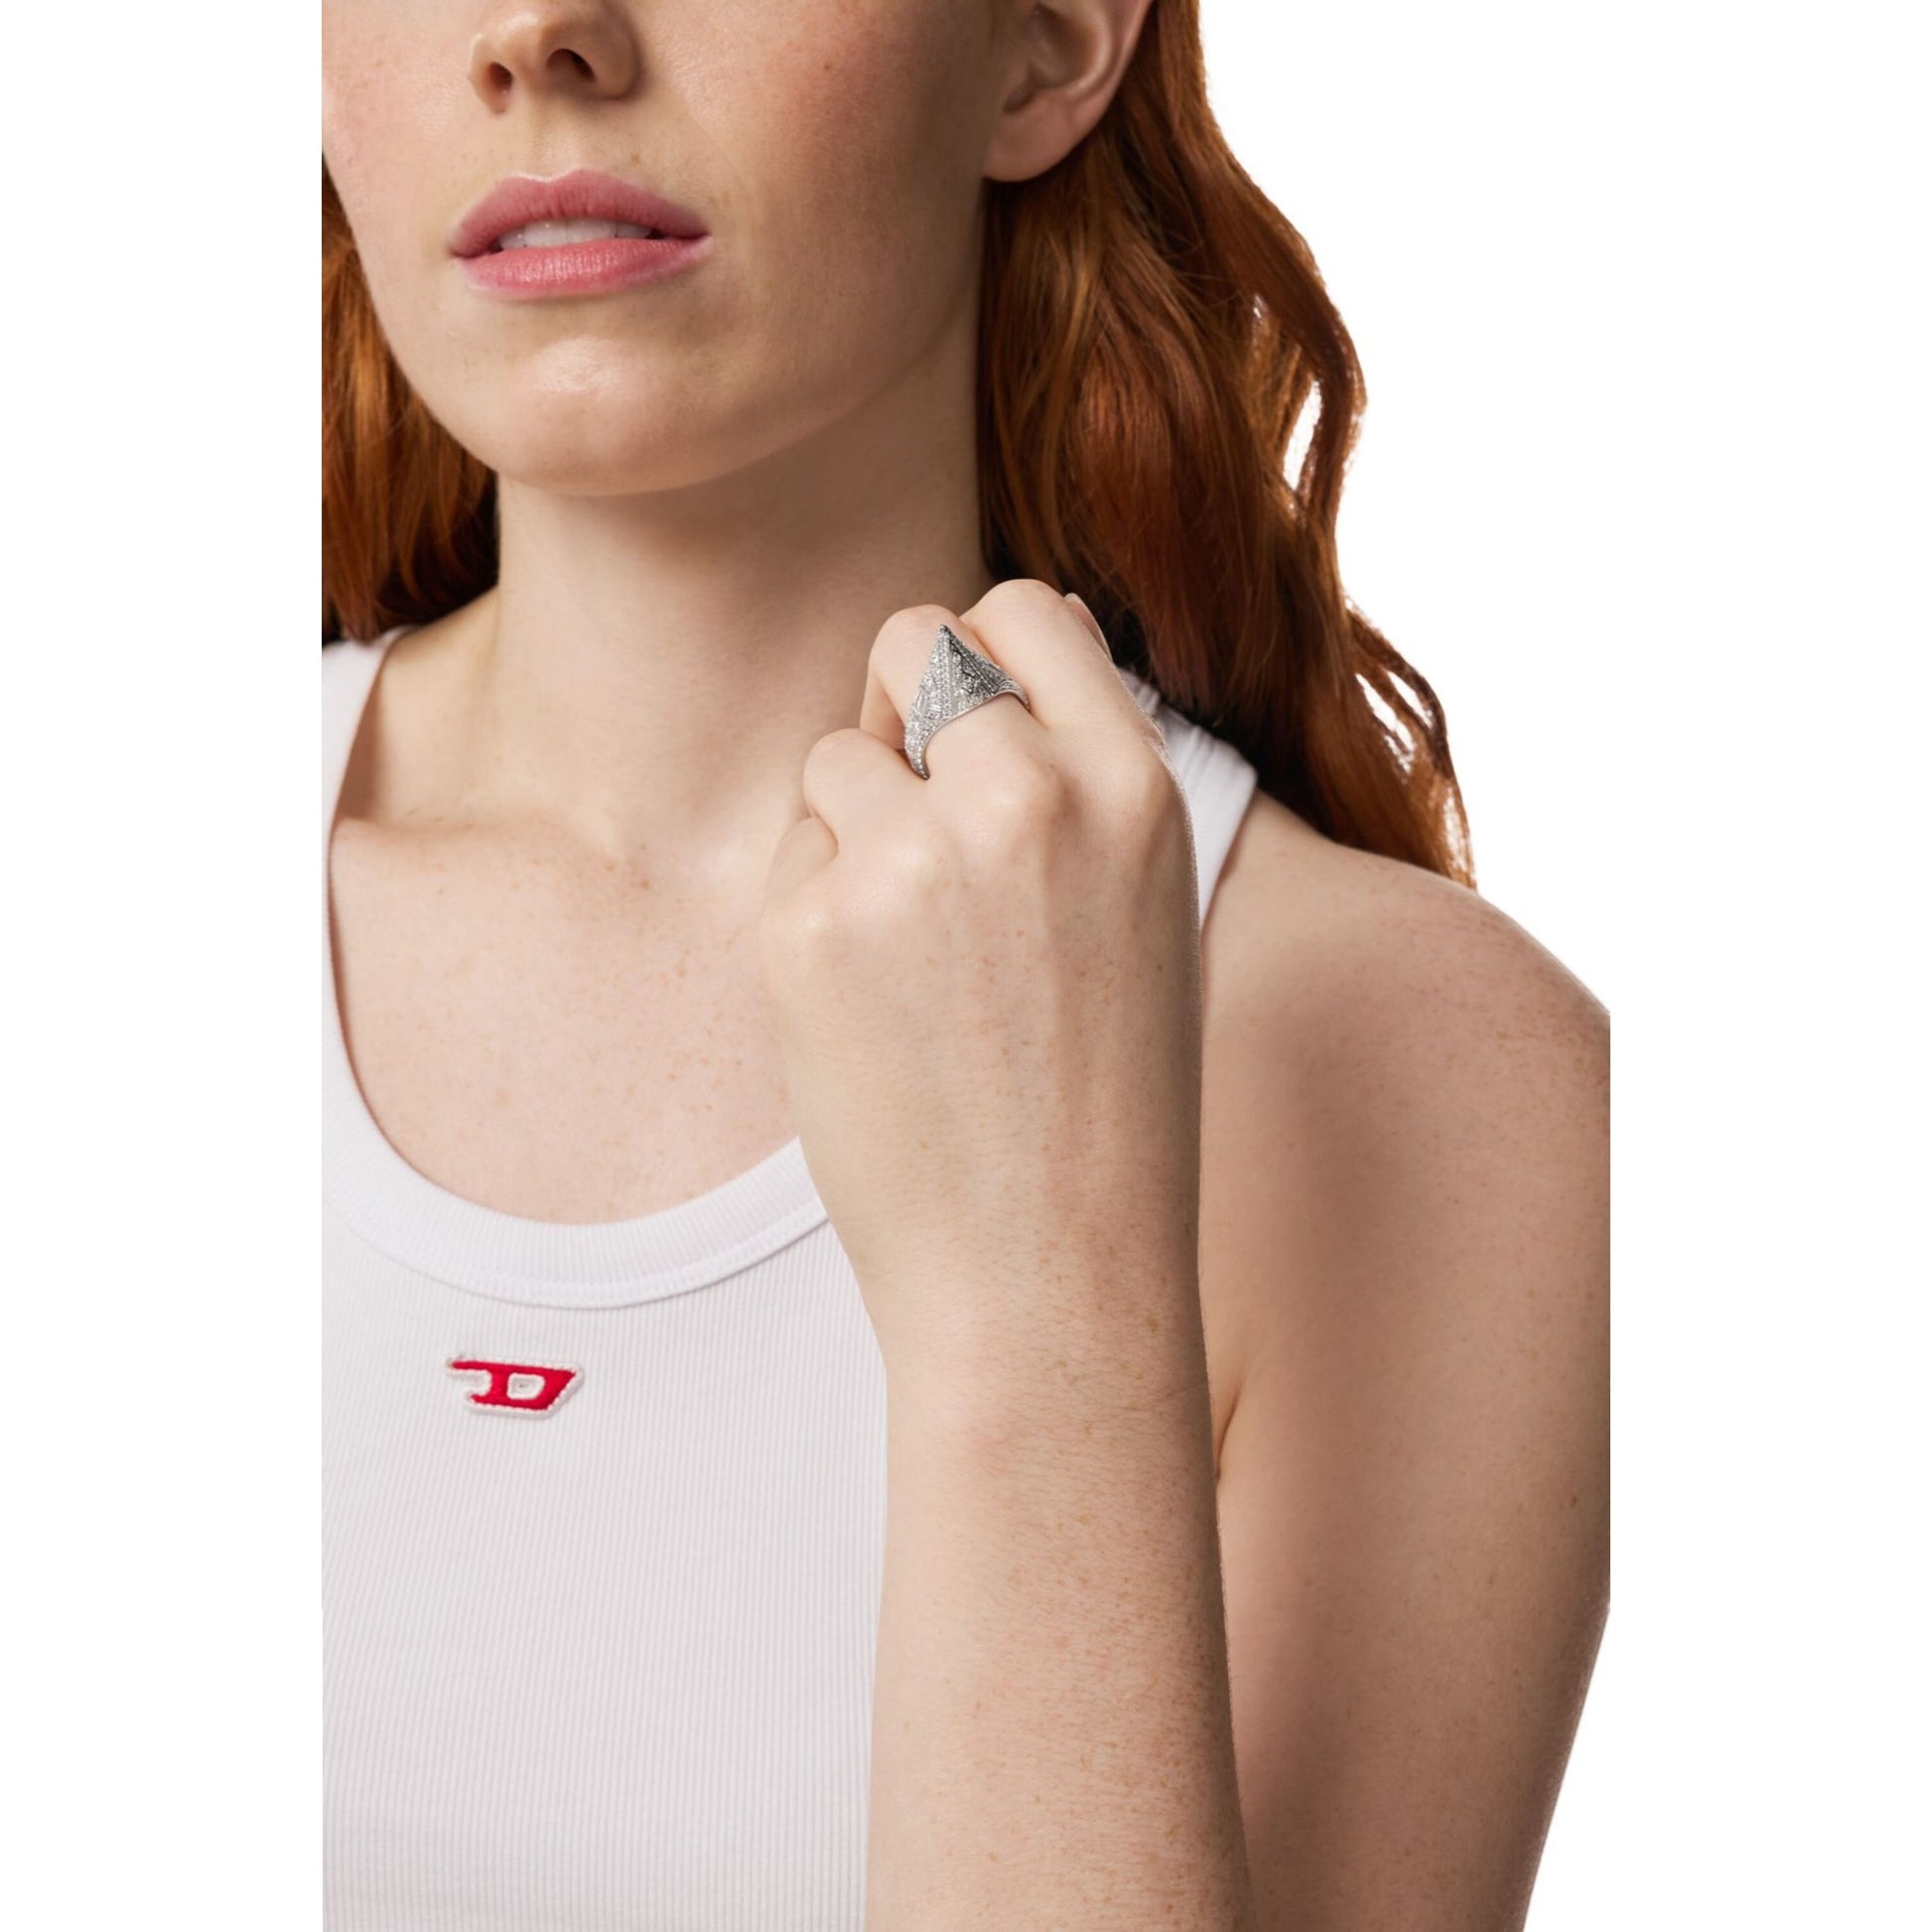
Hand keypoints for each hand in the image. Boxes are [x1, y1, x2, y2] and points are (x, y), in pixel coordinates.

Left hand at [759, 578, 1204, 1386]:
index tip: (969, 726)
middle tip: (921, 829)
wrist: (1050, 1274)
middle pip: (909, 643)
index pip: (1020, 609)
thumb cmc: (1104, 1105)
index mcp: (1132, 786)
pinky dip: (814, 916)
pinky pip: (791, 859)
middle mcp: (1026, 797)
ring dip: (855, 831)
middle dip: (899, 715)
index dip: (982, 658)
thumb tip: (995, 648)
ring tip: (913, 958)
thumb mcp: (1144, 911)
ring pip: (834, 758)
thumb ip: (1078, 780)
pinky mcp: (810, 929)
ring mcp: (912, 860)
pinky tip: (871, 1012)